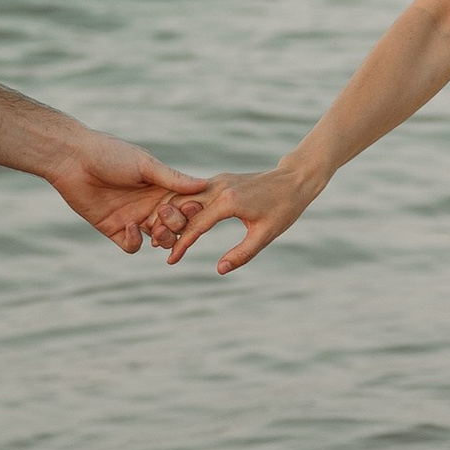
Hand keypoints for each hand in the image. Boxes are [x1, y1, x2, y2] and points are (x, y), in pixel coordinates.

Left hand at [45, 129, 209, 254]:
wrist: (73, 159)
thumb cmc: (110, 154)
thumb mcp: (145, 165)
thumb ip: (172, 178)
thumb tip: (205, 185)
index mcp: (161, 187)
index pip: (185, 206)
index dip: (190, 211)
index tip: (191, 209)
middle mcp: (149, 204)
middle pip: (175, 225)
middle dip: (176, 225)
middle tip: (165, 216)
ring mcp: (132, 217)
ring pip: (157, 239)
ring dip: (161, 238)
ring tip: (155, 229)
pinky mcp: (113, 228)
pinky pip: (132, 246)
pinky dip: (135, 241)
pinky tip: (130, 225)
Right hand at [159, 162, 318, 275]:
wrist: (294, 179)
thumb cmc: (283, 209)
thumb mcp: (265, 235)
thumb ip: (242, 253)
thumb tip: (219, 269)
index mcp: (228, 201)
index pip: (196, 225)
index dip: (181, 245)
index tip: (170, 261)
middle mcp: (218, 187)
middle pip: (181, 206)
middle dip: (167, 225)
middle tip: (155, 245)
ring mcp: (217, 181)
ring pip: (184, 196)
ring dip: (171, 213)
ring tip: (161, 234)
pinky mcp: (220, 180)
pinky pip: (194, 192)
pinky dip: (182, 205)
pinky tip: (176, 219)